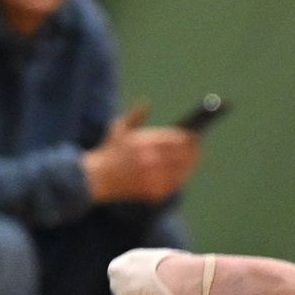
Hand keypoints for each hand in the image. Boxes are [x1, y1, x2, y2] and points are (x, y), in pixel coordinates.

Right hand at [84, 102, 199, 202]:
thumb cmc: (109, 151)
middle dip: (194, 149)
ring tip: (194, 156)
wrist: (96, 178)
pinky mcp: (155, 192)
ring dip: (191, 163)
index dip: (190, 137)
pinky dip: (181, 176)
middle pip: (184, 155)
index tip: (195, 134)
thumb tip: (146, 101)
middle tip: (198, 145)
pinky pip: (175, 184)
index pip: (177, 140)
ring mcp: (154, 179)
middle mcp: (151, 162)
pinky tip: (184, 170)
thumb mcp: (119, 128)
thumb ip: (136, 115)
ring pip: (183, 171)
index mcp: (144, 144)